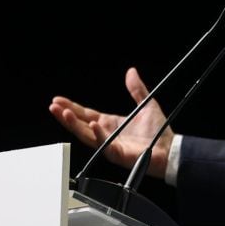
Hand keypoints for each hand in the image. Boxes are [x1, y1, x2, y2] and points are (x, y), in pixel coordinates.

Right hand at [49, 67, 172, 177]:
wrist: (170, 148)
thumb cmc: (159, 131)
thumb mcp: (146, 104)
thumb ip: (136, 89)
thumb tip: (131, 71)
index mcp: (111, 124)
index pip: (86, 114)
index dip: (72, 107)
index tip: (58, 100)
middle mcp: (107, 134)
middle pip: (81, 125)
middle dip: (66, 116)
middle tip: (53, 107)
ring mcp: (111, 145)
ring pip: (87, 135)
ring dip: (75, 125)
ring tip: (64, 114)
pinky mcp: (119, 154)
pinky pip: (105, 145)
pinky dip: (98, 135)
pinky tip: (93, 124)